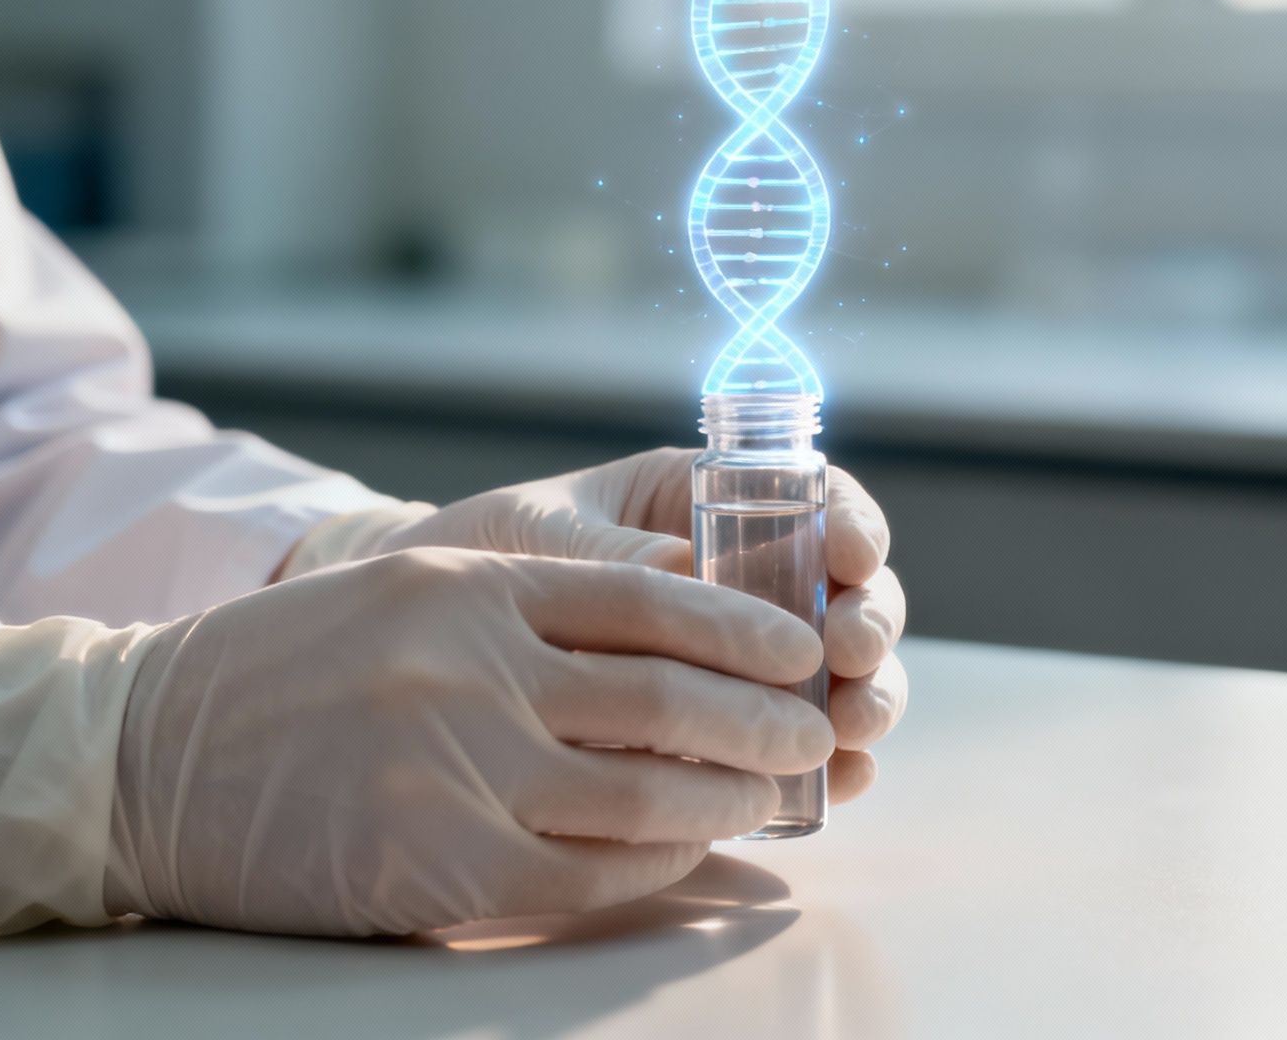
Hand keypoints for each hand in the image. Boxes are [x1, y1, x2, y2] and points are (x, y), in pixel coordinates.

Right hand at [107, 548, 832, 934]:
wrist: (142, 755)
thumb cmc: (288, 669)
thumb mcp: (410, 595)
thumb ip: (534, 609)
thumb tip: (678, 639)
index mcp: (471, 586)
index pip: (651, 600)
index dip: (745, 628)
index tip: (798, 649)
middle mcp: (473, 671)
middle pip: (667, 697)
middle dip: (762, 718)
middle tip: (812, 728)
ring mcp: (457, 773)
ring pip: (644, 794)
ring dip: (727, 799)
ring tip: (770, 795)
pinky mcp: (441, 870)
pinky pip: (590, 876)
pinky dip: (657, 866)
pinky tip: (685, 852)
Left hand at [376, 449, 907, 801]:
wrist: (419, 642)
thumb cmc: (483, 558)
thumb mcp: (545, 541)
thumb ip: (620, 556)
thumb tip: (692, 575)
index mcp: (711, 500)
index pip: (816, 501)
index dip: (853, 526)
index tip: (852, 555)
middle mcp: (748, 578)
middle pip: (850, 596)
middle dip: (867, 626)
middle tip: (847, 654)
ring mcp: (746, 663)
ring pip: (843, 678)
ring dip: (866, 701)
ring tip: (849, 728)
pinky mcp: (730, 735)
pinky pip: (805, 750)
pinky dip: (835, 769)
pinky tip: (839, 786)